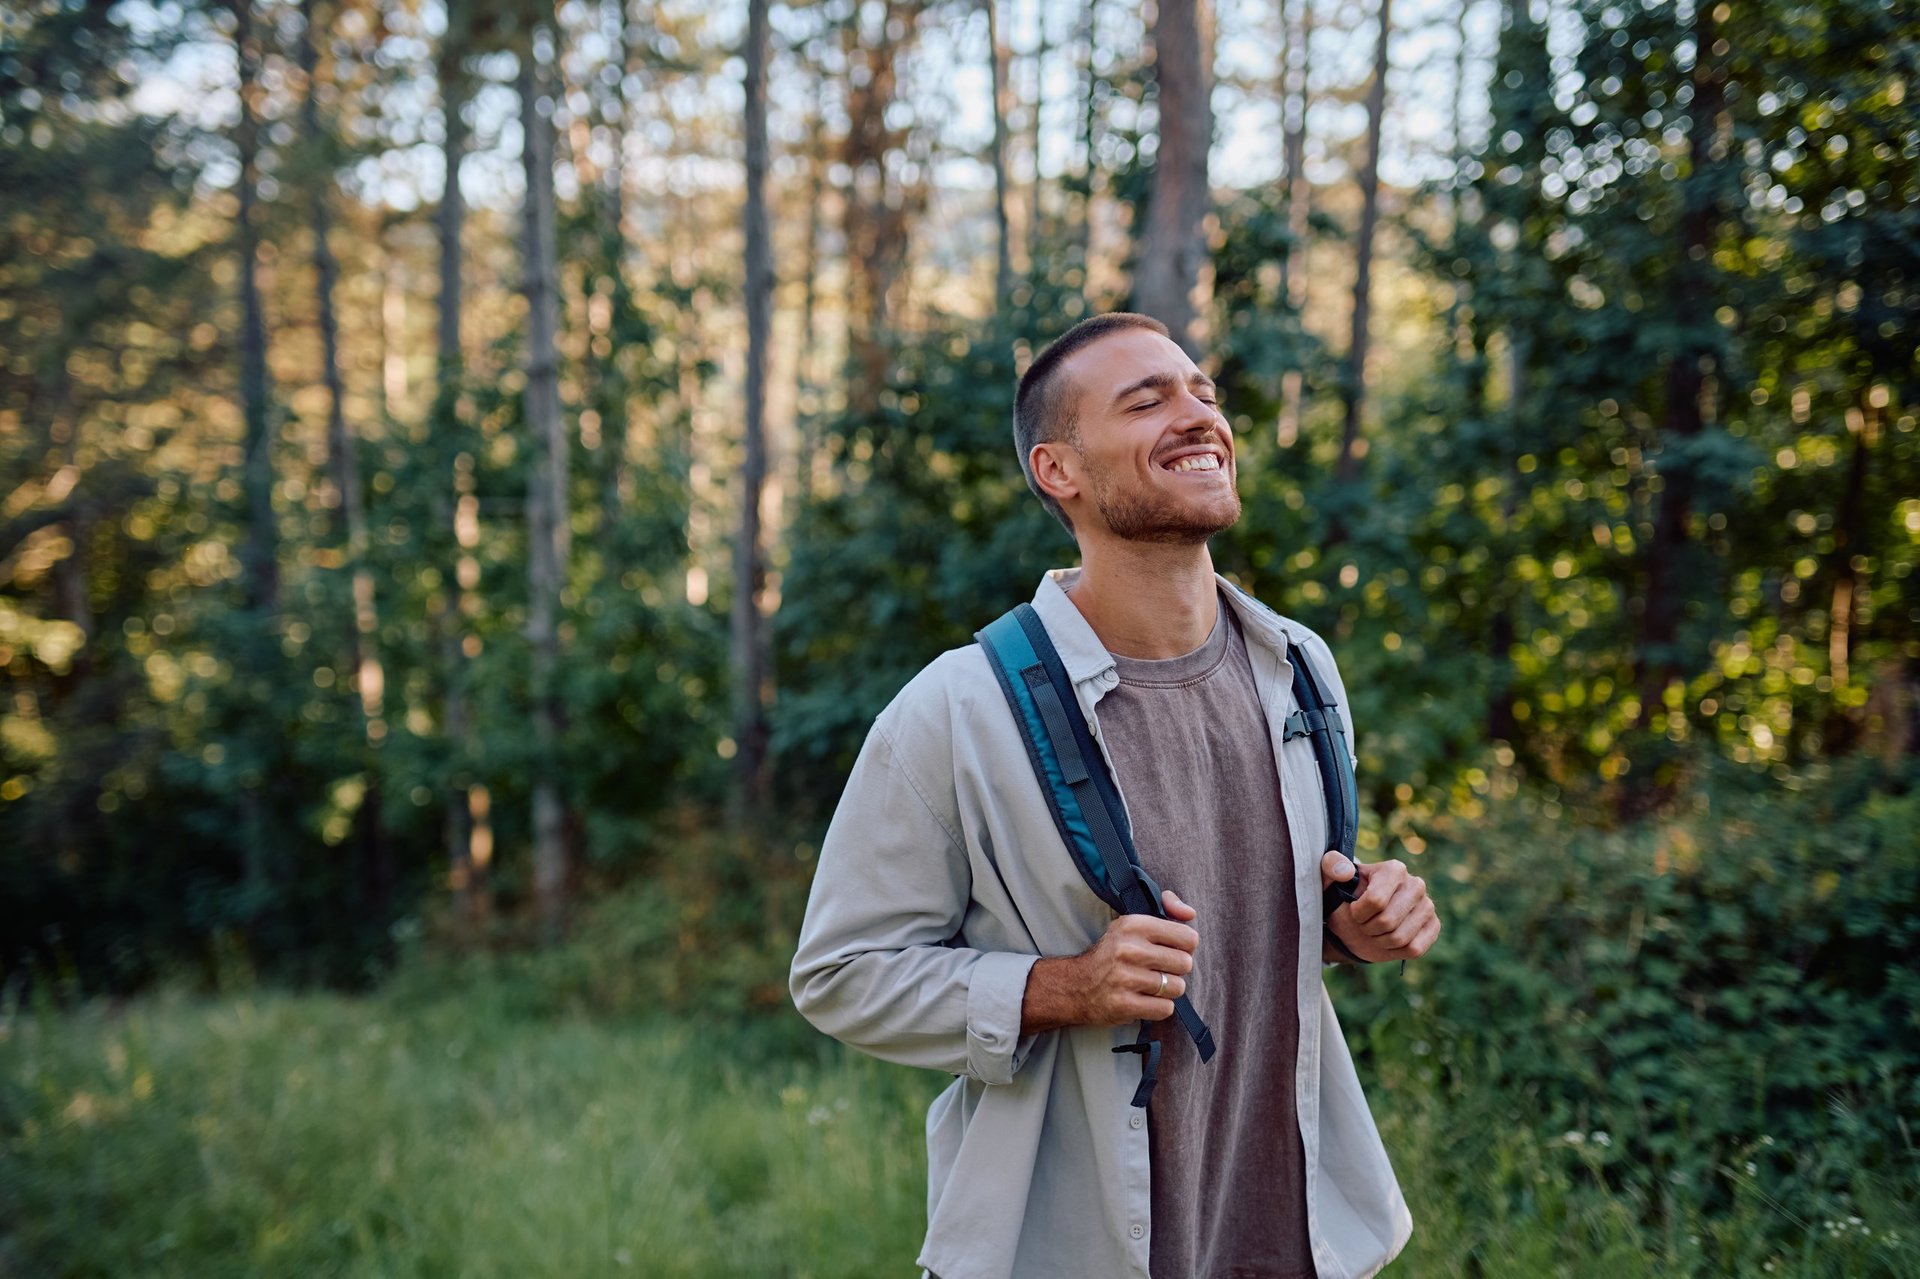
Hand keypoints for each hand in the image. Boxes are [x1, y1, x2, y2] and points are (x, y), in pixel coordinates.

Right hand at [1020, 889, 1198, 1032]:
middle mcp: (1129, 949)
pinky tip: (1144, 1000)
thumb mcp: (1132, 923)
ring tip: (1150, 986)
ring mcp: (1126, 978)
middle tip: (1159, 970)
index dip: (1185, 947)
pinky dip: (1159, 1007)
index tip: (1170, 950)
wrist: (1076, 985)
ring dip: (1168, 990)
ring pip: (1177, 988)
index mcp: (1134, 925)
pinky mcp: (1124, 1004)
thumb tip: (1190, 912)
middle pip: (1185, 964)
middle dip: (1176, 970)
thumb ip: (1166, 910)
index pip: (1188, 938)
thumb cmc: (1112, 953)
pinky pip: (1165, 1008)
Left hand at [1320, 852, 1439, 963]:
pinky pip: (1415, 949)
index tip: (1353, 910)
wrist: (1360, 921)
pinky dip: (1396, 951)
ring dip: (1380, 941)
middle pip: (1387, 921)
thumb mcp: (1331, 879)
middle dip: (1368, 928)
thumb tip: (1343, 871)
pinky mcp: (1433, 926)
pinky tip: (1389, 940)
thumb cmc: (1346, 897)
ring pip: (1400, 938)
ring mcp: (1428, 906)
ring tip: (1375, 931)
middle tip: (1363, 923)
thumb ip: (1332, 866)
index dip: (1358, 913)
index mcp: (1394, 869)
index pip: (1376, 900)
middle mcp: (1416, 884)